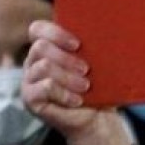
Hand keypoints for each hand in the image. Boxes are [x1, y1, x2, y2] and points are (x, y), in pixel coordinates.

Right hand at [23, 20, 131, 144]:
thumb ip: (94, 45)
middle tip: (86, 69)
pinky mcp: (30, 99)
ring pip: (43, 66)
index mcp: (48, 47)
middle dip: (67, 57)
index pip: (38, 29)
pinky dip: (64, 93)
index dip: (55, 32)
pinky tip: (77, 100)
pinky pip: (43, 88)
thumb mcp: (98, 62)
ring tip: (85, 86)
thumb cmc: (99, 86)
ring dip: (68, 76)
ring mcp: (29, 81)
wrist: (97, 117)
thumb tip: (114, 27)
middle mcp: (34, 61)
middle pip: (40, 46)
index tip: (78, 44)